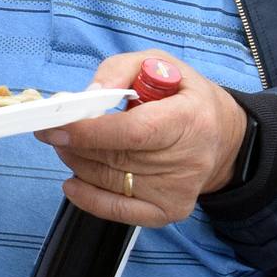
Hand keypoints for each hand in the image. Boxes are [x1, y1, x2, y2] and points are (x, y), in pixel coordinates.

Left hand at [37, 51, 248, 228]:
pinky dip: (89, 199)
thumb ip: (121, 69)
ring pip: (111, 182)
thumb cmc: (185, 96)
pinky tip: (73, 182)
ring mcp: (178, 190)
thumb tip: (88, 94)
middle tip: (54, 131)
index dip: (91, 132)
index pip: (134, 132)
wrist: (223, 137)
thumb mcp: (159, 64)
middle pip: (117, 158)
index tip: (56, 126)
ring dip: (78, 164)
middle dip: (76, 145)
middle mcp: (188, 160)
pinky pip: (119, 211)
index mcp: (189, 118)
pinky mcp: (169, 212)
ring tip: (67, 147)